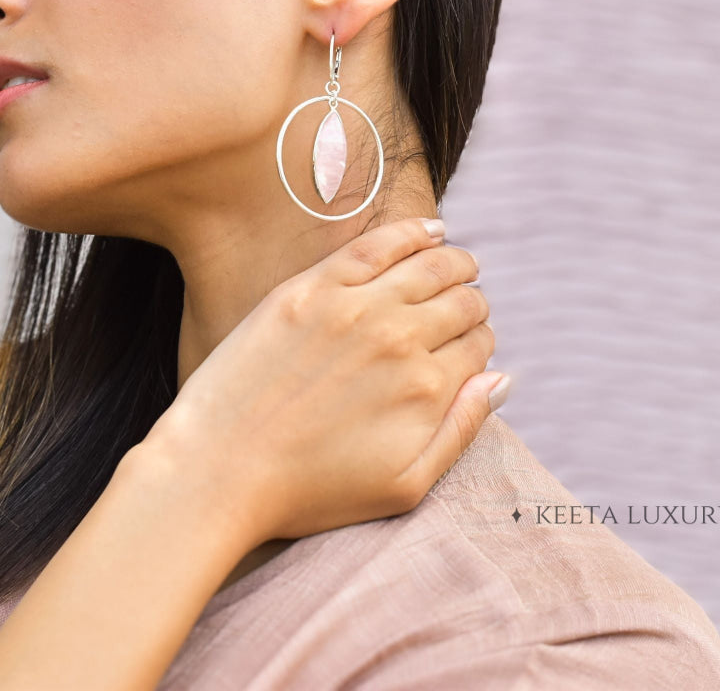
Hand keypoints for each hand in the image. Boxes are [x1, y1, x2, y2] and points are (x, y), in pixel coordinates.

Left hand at [144, 217, 505, 544]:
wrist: (219, 470)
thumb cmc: (309, 490)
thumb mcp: (403, 486)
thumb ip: (461, 430)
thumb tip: (501, 378)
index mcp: (426, 389)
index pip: (477, 347)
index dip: (479, 346)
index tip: (468, 349)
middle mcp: (398, 339)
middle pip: (461, 303)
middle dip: (473, 305)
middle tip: (467, 307)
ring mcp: (353, 307)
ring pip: (430, 266)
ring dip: (456, 263)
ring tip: (462, 262)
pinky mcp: (311, 288)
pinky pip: (375, 245)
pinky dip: (412, 232)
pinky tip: (431, 229)